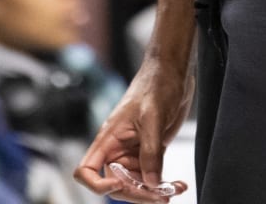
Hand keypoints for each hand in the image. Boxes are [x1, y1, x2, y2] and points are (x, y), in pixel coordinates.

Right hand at [74, 60, 191, 199]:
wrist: (172, 73)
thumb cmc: (155, 85)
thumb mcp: (152, 118)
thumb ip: (151, 152)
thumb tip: (150, 183)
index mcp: (109, 139)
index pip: (87, 170)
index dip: (97, 185)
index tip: (120, 185)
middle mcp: (118, 149)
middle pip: (117, 185)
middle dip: (138, 194)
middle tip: (162, 195)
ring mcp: (135, 152)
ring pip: (138, 185)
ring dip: (155, 192)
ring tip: (175, 189)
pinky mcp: (151, 152)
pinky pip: (153, 177)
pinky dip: (164, 185)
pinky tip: (179, 184)